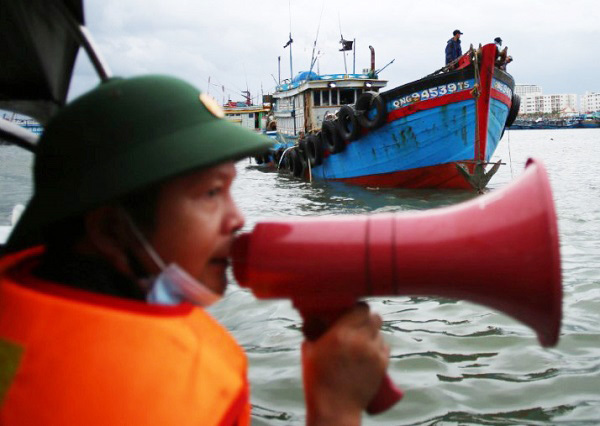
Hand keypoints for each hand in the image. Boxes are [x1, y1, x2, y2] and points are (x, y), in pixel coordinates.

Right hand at [302, 303, 388, 424]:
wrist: (335, 407)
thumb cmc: (318, 380)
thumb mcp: (310, 350)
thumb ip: (316, 332)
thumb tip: (317, 320)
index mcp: (341, 333)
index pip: (360, 308)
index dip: (357, 308)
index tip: (351, 312)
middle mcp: (360, 340)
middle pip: (374, 317)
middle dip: (367, 318)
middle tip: (358, 324)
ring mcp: (373, 353)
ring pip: (380, 332)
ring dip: (372, 333)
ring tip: (362, 341)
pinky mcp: (382, 366)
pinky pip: (385, 347)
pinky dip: (378, 346)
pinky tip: (369, 351)